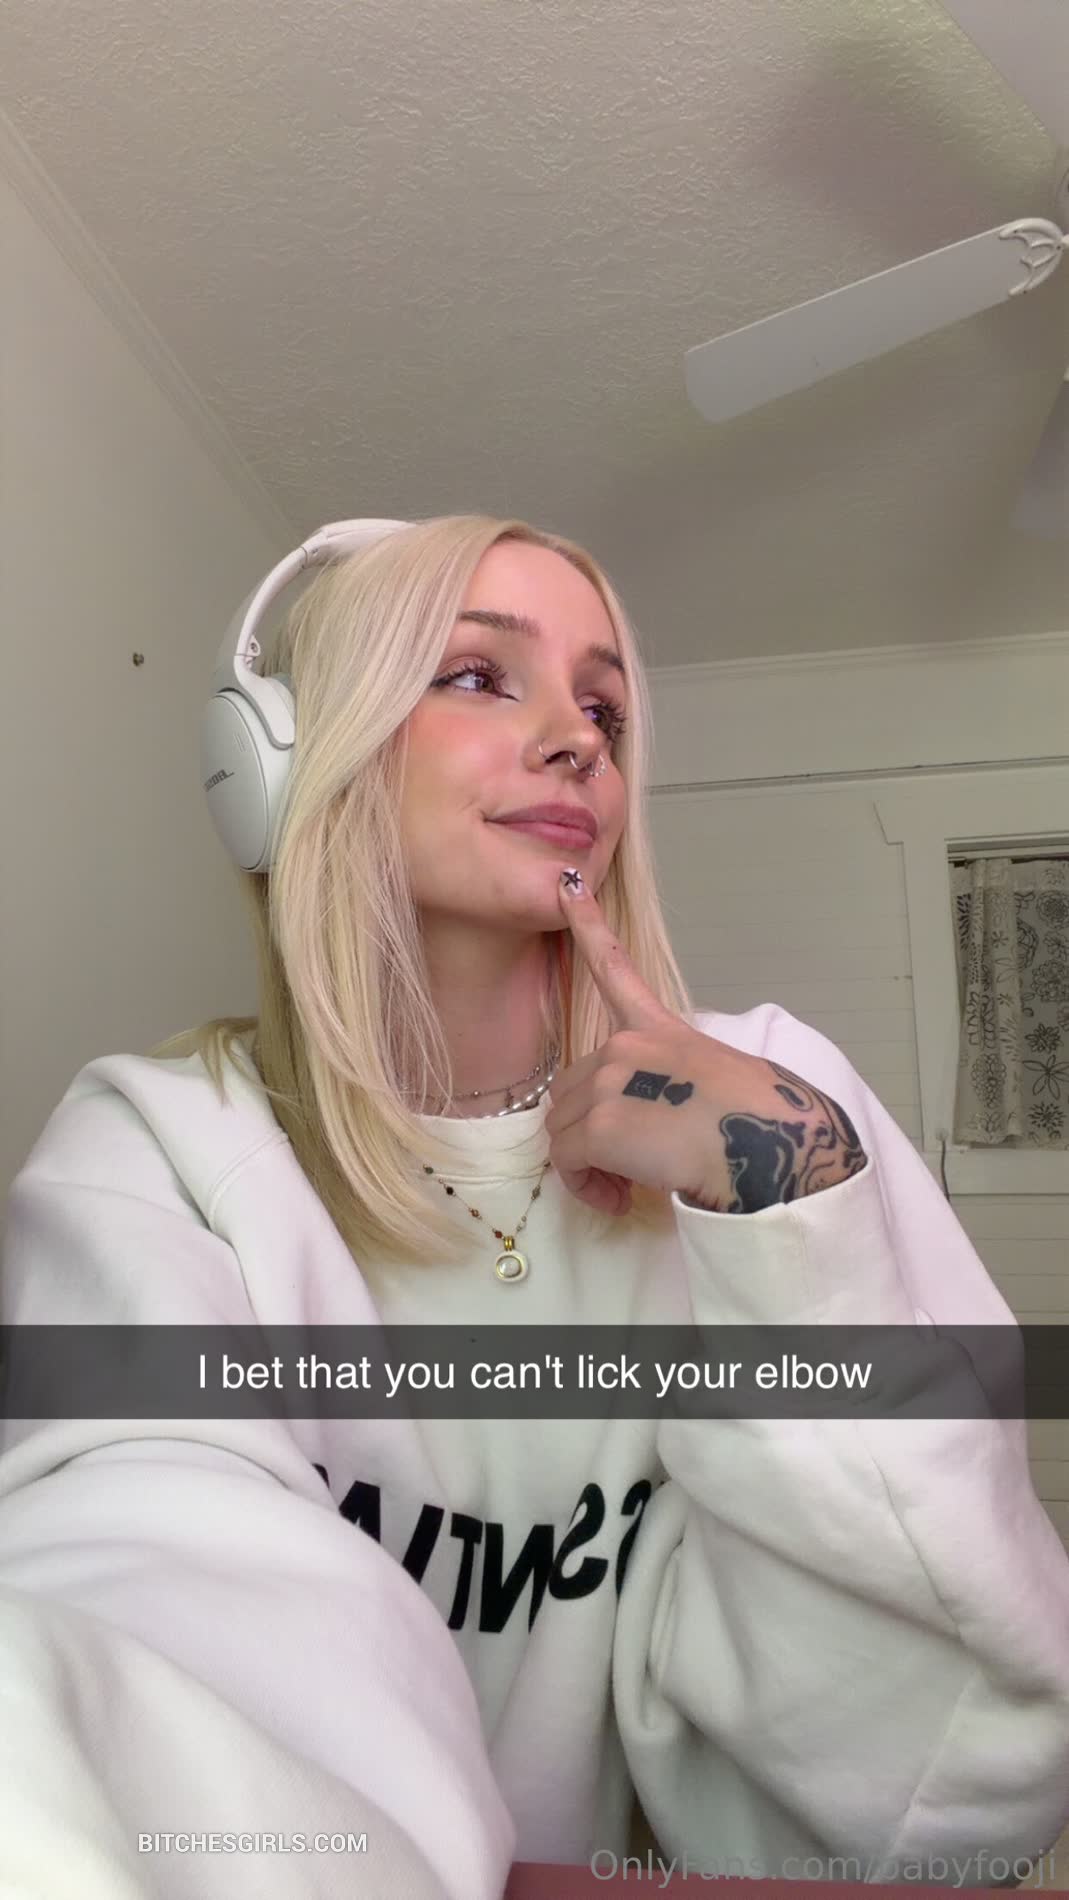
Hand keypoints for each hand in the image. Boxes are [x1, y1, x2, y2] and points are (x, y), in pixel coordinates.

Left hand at [544, 871, 867, 1215]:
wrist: (772, 1146)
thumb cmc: (760, 1122)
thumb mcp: (714, 1082)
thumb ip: (666, 1087)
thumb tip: (646, 1129)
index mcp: (659, 1029)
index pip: (615, 970)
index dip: (588, 927)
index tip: (568, 889)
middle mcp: (627, 1044)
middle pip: (572, 1091)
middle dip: (588, 1133)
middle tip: (626, 1171)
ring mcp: (609, 1079)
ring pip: (564, 1130)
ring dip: (588, 1165)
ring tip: (629, 1187)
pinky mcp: (598, 1122)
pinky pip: (567, 1160)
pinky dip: (586, 1186)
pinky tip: (620, 1197)